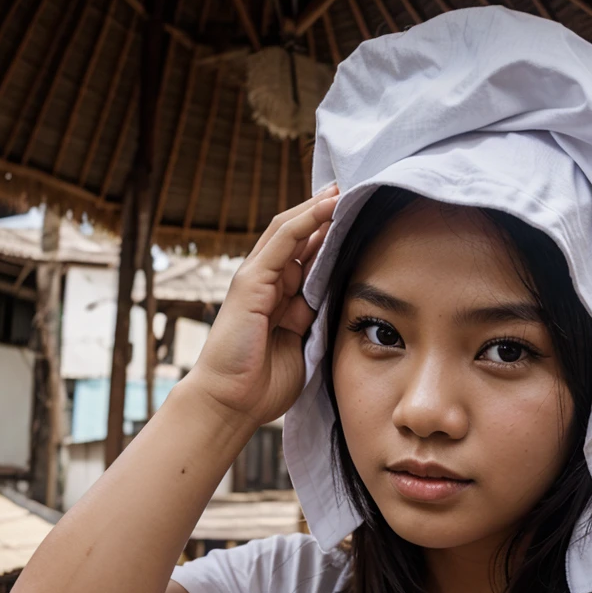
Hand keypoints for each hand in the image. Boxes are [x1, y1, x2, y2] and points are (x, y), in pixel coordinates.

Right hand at [188, 185, 338, 428]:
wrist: (232, 403)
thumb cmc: (264, 385)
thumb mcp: (303, 346)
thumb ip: (316, 320)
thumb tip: (339, 298)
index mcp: (282, 300)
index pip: (309, 258)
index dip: (331, 238)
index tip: (359, 221)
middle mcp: (268, 285)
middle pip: (299, 238)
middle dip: (326, 215)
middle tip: (355, 192)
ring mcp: (257, 280)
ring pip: (289, 231)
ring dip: (318, 209)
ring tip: (344, 190)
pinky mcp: (250, 282)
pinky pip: (281, 242)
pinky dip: (305, 221)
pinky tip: (327, 206)